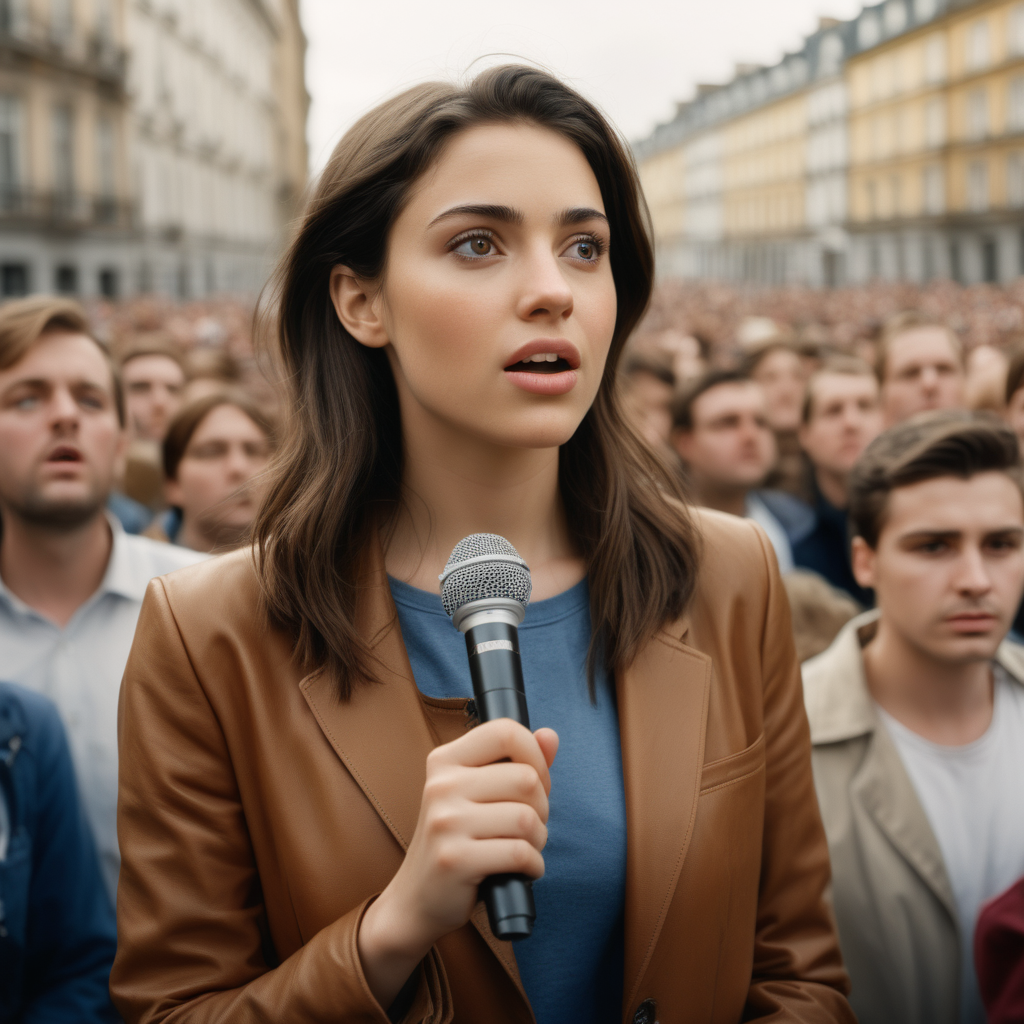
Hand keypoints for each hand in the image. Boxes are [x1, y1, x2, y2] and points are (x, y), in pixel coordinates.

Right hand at [357, 720, 558, 1007]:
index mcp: (445, 760)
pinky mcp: (455, 860)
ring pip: (526, 818)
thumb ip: (517, 762)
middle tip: (527, 824)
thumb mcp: (480, 794)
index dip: (534, 755)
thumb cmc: (457, 840)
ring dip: (538, 839)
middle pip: (526, 778)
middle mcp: (441, 786)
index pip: (504, 731)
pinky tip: (521, 870)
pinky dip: (533, 865)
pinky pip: (520, 853)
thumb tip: (550, 736)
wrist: (416, 899)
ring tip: (523, 847)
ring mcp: (445, 822)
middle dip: (542, 806)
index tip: (536, 781)